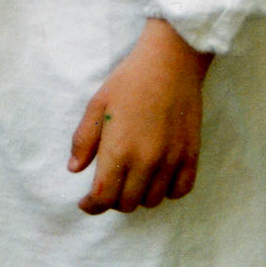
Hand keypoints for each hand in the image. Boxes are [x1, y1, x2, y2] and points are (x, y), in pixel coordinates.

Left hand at [68, 18, 211, 215]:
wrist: (171, 60)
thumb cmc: (130, 79)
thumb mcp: (98, 104)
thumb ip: (84, 139)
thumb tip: (74, 169)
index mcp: (119, 150)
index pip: (103, 198)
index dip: (91, 206)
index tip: (86, 202)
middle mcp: (146, 162)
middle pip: (126, 203)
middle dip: (113, 199)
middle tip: (110, 183)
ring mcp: (171, 161)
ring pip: (152, 201)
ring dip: (139, 195)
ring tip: (133, 178)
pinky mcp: (191, 155)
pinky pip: (180, 191)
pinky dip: (167, 191)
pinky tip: (158, 177)